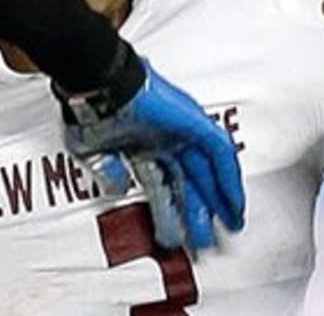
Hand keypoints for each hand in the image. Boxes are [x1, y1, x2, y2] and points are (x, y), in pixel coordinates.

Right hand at [61, 62, 245, 249]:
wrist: (98, 83)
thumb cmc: (90, 110)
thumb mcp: (93, 152)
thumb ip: (108, 171)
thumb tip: (119, 187)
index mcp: (142, 146)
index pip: (163, 185)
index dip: (170, 212)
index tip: (175, 236)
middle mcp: (165, 140)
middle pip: (191, 182)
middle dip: (200, 212)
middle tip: (207, 239)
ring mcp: (181, 130)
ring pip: (211, 169)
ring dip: (223, 198)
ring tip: (232, 223)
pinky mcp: (194, 122)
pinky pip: (220, 151)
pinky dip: (229, 177)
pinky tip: (234, 198)